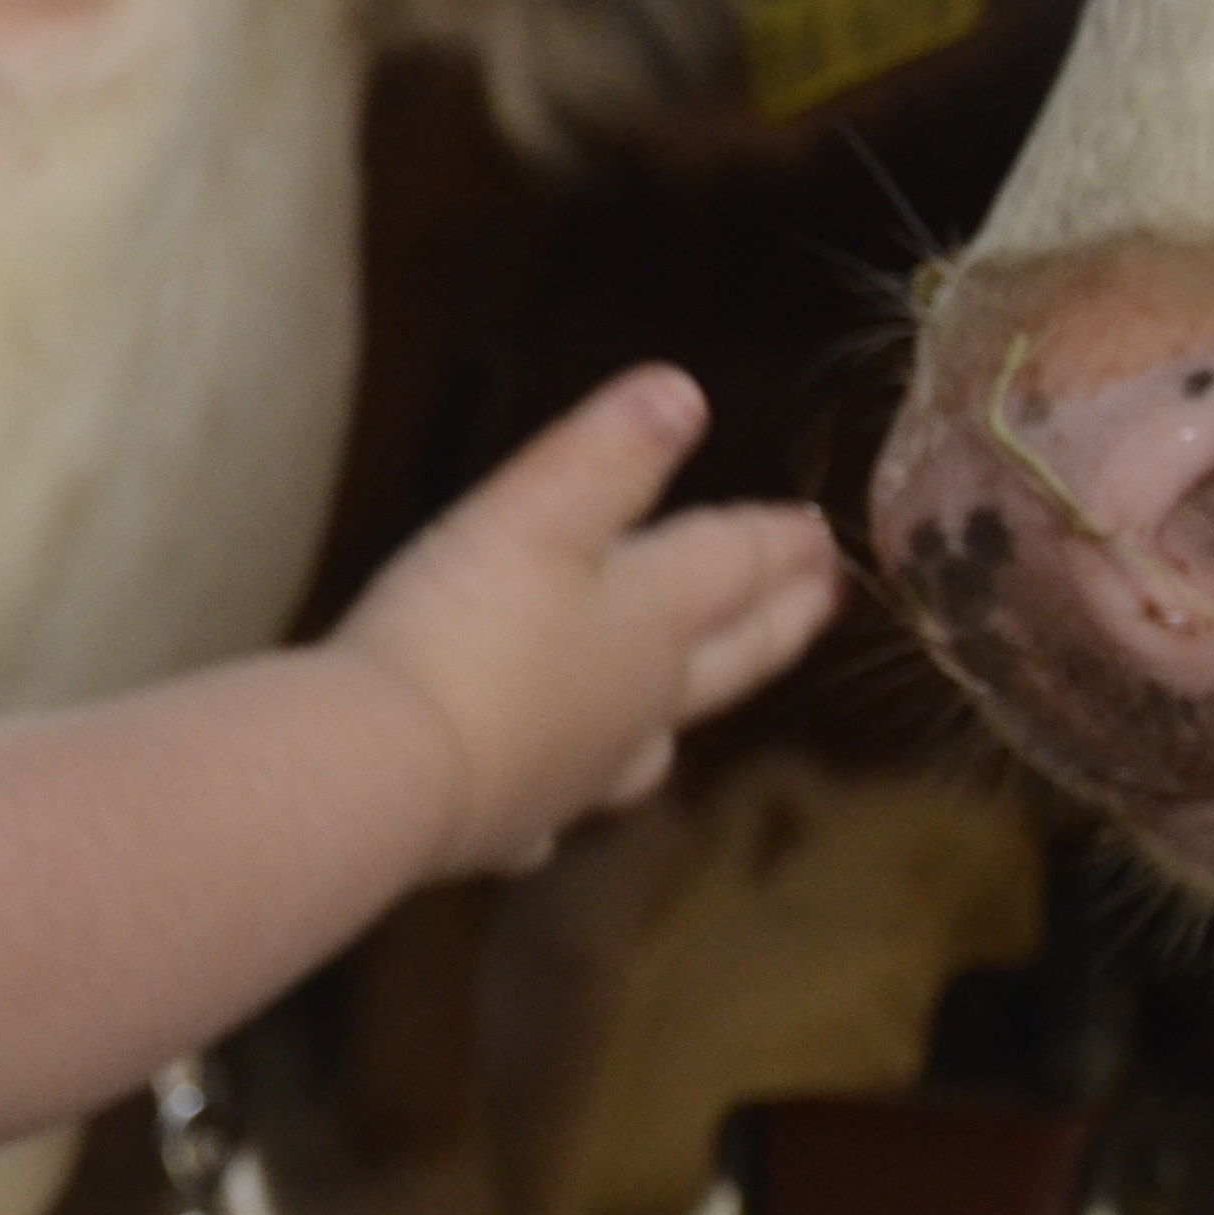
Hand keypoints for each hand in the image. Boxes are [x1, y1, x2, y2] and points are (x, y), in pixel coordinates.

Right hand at [333, 365, 842, 874]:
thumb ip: (609, 454)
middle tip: (823, 604)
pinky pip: (548, 809)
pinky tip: (542, 820)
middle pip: (725, 658)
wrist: (389, 774)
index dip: (776, 542)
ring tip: (689, 715)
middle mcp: (635, 702)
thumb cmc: (465, 631)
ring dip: (677, 719)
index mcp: (649, 617)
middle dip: (775, 626)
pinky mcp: (510, 823)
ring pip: (648, 743)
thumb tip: (685, 391)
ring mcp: (577, 772)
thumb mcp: (534, 515)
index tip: (825, 533)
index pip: (731, 567)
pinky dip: (556, 800)